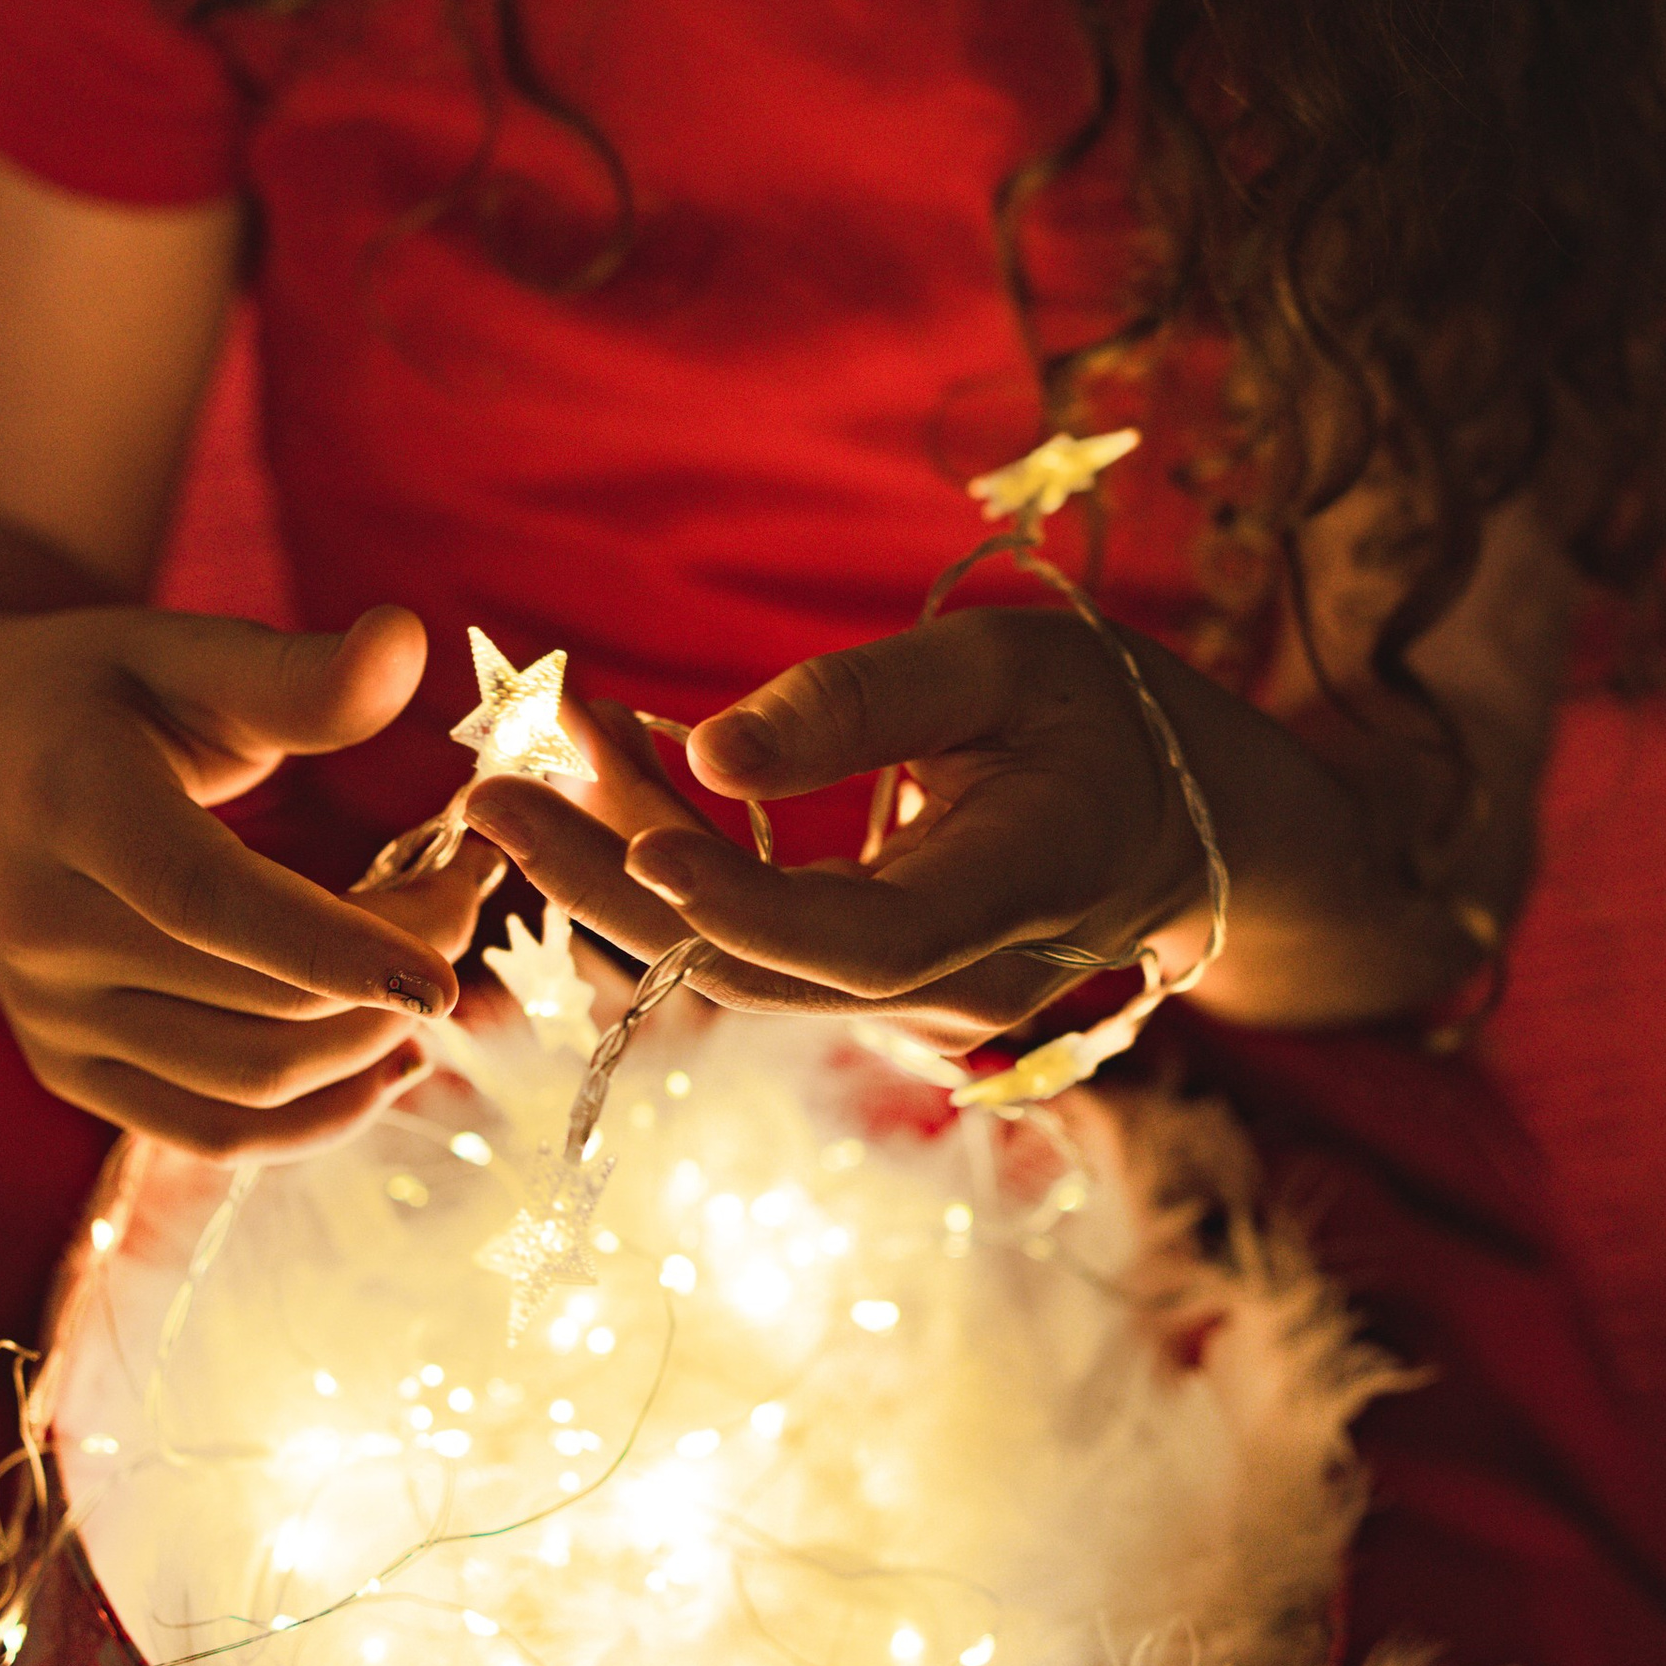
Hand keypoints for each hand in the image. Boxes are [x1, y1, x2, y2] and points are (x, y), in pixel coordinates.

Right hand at [0, 602, 489, 1151]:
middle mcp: (42, 928)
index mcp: (71, 806)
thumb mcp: (189, 651)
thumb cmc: (103, 687)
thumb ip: (300, 672)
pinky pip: (211, 1129)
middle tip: (467, 895)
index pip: (208, 900)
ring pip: (248, 1082)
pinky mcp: (67, 1068)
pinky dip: (316, 1114)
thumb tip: (408, 637)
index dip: (334, 943)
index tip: (446, 967)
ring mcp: (48, 1014)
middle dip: (392, 968)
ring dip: (369, 1041)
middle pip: (254, 1000)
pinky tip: (391, 1057)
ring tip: (436, 966)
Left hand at [472, 609, 1210, 1049]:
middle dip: (609, 878)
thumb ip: (860, 704)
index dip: (744, 905)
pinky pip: (749, 936)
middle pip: (754, 963)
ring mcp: (905, 1000)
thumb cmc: (1101, 717)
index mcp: (1014, 892)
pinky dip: (671, 857)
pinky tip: (610, 766)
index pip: (860, 940)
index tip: (640, 838)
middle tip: (488, 789)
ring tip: (540, 745)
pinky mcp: (863, 983)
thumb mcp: (1002, 664)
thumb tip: (706, 749)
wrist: (1177, 820)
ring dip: (622, 854)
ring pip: (732, 951)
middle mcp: (952, 979)